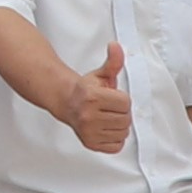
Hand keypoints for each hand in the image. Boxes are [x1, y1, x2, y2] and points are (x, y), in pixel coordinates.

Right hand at [65, 41, 132, 156]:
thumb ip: (113, 62)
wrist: (66, 101)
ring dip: (119, 126)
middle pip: (125, 119)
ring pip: (123, 133)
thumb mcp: (101, 74)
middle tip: (110, 108)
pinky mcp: (90, 143)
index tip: (112, 97)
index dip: (122, 99)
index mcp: (92, 97)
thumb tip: (116, 47)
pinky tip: (106, 128)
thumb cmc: (85, 89)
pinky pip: (116, 146)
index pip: (125, 103)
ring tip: (107, 117)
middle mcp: (89, 116)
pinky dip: (115, 139)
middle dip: (121, 113)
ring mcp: (88, 131)